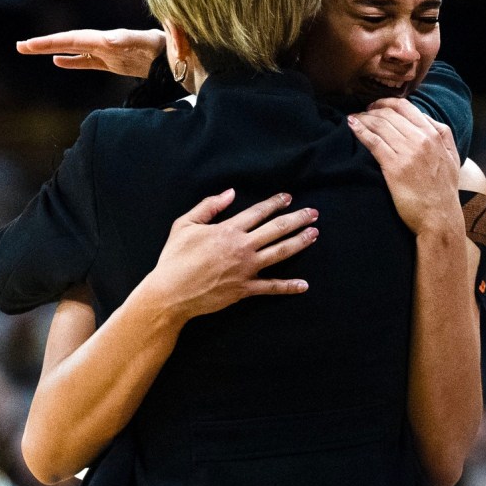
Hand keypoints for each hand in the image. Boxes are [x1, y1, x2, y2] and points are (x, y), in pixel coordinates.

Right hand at [16, 29, 165, 76]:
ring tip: (29, 50)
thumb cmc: (172, 49)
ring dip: (53, 50)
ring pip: (76, 51)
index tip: (33, 45)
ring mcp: (111, 53)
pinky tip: (57, 62)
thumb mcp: (153, 44)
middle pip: (70, 42)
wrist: (188, 57)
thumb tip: (108, 38)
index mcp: (110, 39)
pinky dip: (73, 61)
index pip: (75, 39)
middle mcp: (107, 43)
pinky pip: (89, 62)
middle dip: (45, 44)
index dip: (53, 41)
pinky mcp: (117, 63)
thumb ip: (133, 39)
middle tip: (19, 46)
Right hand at [144, 189, 318, 320]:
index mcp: (228, 230)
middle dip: (297, 219)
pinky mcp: (245, 289)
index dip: (275, 203)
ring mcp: (246, 269)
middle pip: (276, 229)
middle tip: (313, 212)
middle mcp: (242, 247)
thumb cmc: (175, 258)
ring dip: (299, 242)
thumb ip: (209, 206)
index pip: (258, 212)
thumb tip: (230, 193)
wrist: (170, 293)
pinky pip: (271, 287)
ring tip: (314, 234)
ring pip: (280, 253)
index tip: (288, 198)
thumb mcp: (185, 225)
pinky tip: (304, 284)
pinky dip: (289, 286)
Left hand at [348, 98, 460, 234]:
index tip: (376, 107)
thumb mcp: (452, 156)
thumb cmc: (443, 190)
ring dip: (363, 118)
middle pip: (390, 114)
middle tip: (361, 113)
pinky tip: (351, 126)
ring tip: (353, 119)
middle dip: (372, 110)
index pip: (406, 107)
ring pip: (380, 125)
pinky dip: (360, 130)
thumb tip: (425, 118)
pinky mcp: (394, 167)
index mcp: (435, 134)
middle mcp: (422, 139)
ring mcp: (408, 152)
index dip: (386, 103)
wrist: (439, 217)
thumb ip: (442, 134)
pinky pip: (373, 142)